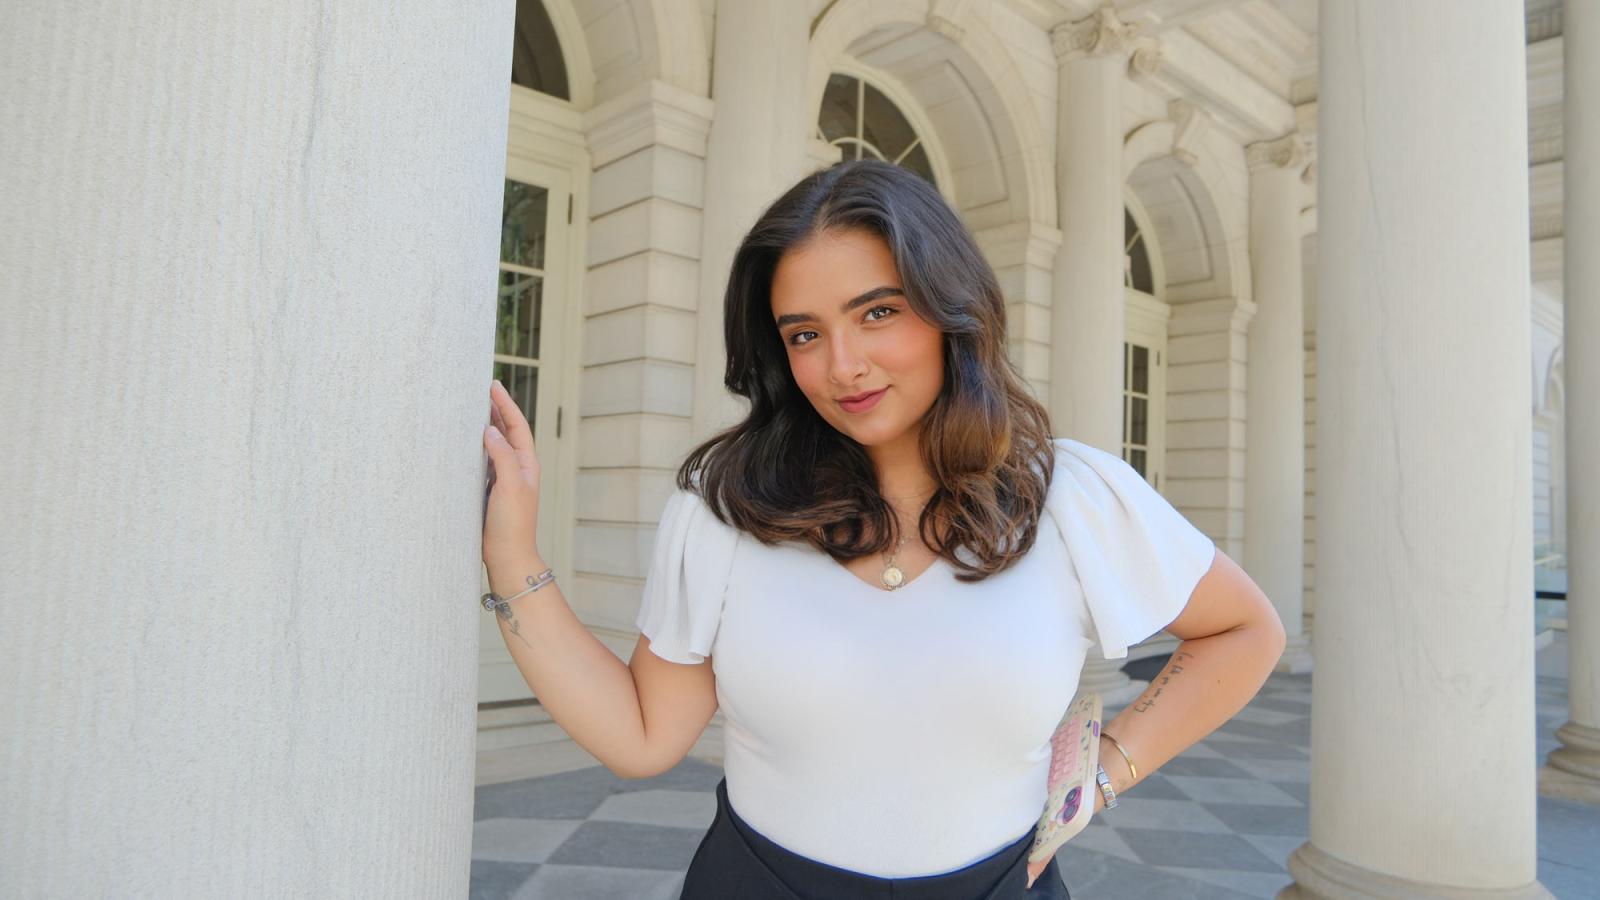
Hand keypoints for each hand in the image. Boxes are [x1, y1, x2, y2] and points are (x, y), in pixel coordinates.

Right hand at [482, 379, 541, 570]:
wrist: (507, 556)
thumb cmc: (513, 524)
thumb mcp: (510, 486)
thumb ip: (502, 456)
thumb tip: (490, 430)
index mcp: (526, 464)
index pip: (516, 425)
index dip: (505, 405)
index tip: (493, 385)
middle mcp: (516, 468)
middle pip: (506, 431)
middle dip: (495, 410)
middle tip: (480, 390)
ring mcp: (503, 479)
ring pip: (493, 445)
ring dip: (484, 426)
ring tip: (470, 408)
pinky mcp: (489, 490)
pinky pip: (482, 461)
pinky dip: (474, 447)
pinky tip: (463, 442)